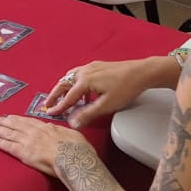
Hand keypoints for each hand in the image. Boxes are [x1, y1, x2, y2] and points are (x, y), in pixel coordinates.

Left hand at [0, 115, 88, 174]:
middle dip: (4, 121)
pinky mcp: (25, 153)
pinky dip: (0, 142)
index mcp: (46, 128)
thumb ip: (60, 131)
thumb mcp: (71, 134)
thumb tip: (54, 129)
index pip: (28, 121)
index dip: (17, 119)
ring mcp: (29, 142)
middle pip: (16, 125)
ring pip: (10, 133)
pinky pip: (9, 146)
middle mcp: (35, 132)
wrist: (74, 159)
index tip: (10, 117)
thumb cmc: (77, 149)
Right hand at [48, 59, 169, 127]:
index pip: (67, 97)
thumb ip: (88, 115)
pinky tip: (85, 94)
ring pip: (71, 78)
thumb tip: (73, 123)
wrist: (141, 72)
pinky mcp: (98, 67)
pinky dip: (77, 85)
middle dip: (55, 94)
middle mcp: (84, 72)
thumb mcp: (106, 105)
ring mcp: (91, 67)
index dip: (58, 107)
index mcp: (84, 81)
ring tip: (65, 100)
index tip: (50, 113)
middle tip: (49, 103)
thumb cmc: (126, 87)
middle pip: (64, 83)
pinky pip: (81, 75)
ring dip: (65, 89)